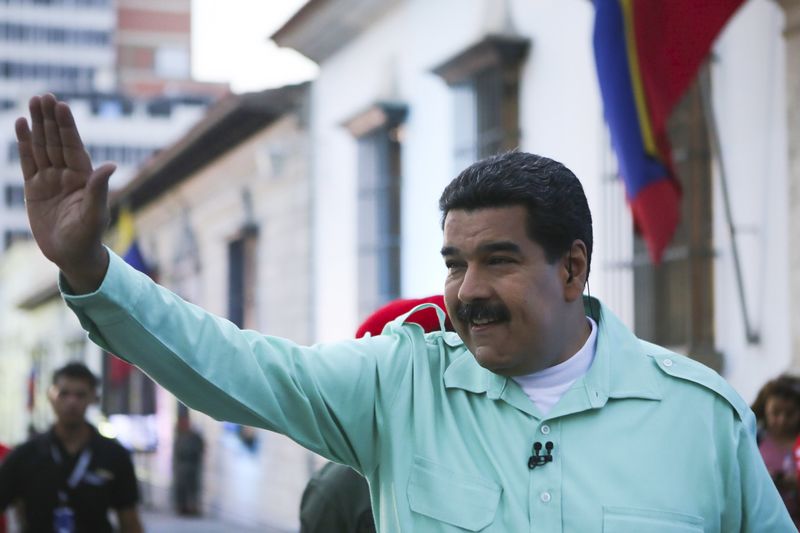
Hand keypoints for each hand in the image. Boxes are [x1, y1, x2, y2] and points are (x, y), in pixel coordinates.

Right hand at [16, 94, 112, 292]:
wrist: (72, 255)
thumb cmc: (88, 236)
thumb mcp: (95, 214)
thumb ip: (99, 189)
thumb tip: (110, 166)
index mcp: (84, 177)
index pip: (73, 146)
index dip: (67, 126)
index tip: (61, 105)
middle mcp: (68, 174)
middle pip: (57, 141)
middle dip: (50, 119)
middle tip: (44, 96)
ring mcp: (50, 179)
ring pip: (42, 147)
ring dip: (38, 125)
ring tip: (33, 102)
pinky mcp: (34, 188)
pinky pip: (28, 161)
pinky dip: (25, 143)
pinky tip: (22, 124)